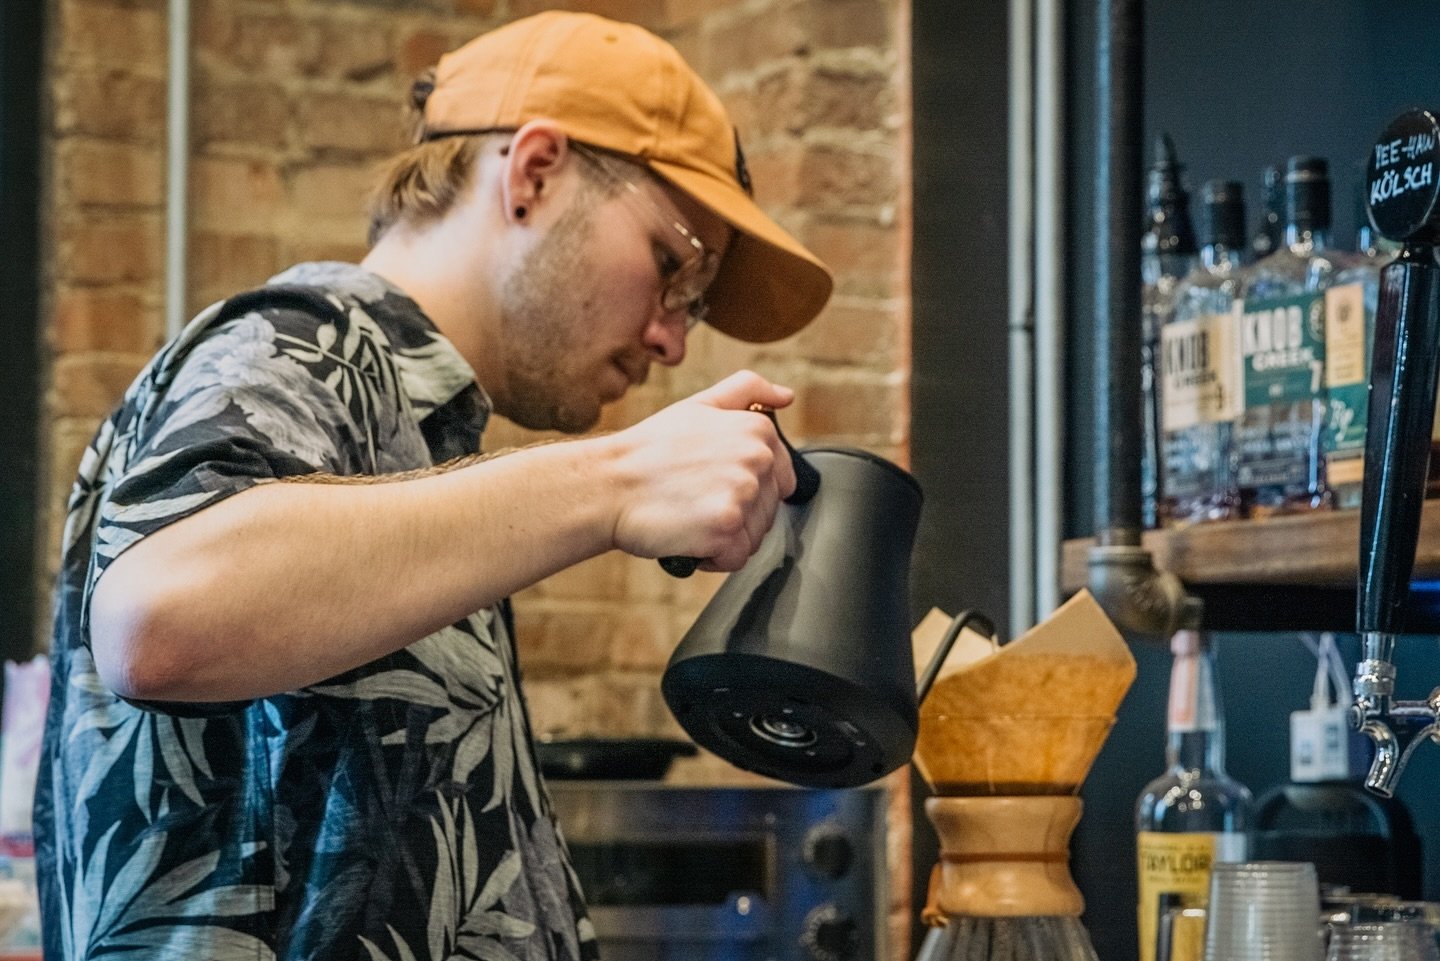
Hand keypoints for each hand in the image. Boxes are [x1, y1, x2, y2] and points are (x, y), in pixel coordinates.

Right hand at [608, 370, 798, 570]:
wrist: (608, 484)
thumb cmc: (649, 449)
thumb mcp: (699, 405)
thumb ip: (747, 391)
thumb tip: (785, 396)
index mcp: (758, 430)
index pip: (781, 477)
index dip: (748, 488)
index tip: (714, 482)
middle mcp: (757, 458)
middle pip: (768, 509)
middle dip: (736, 513)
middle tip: (695, 499)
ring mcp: (743, 493)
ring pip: (755, 536)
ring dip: (725, 536)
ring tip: (690, 515)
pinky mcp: (726, 527)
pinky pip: (737, 558)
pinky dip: (714, 557)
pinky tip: (689, 536)